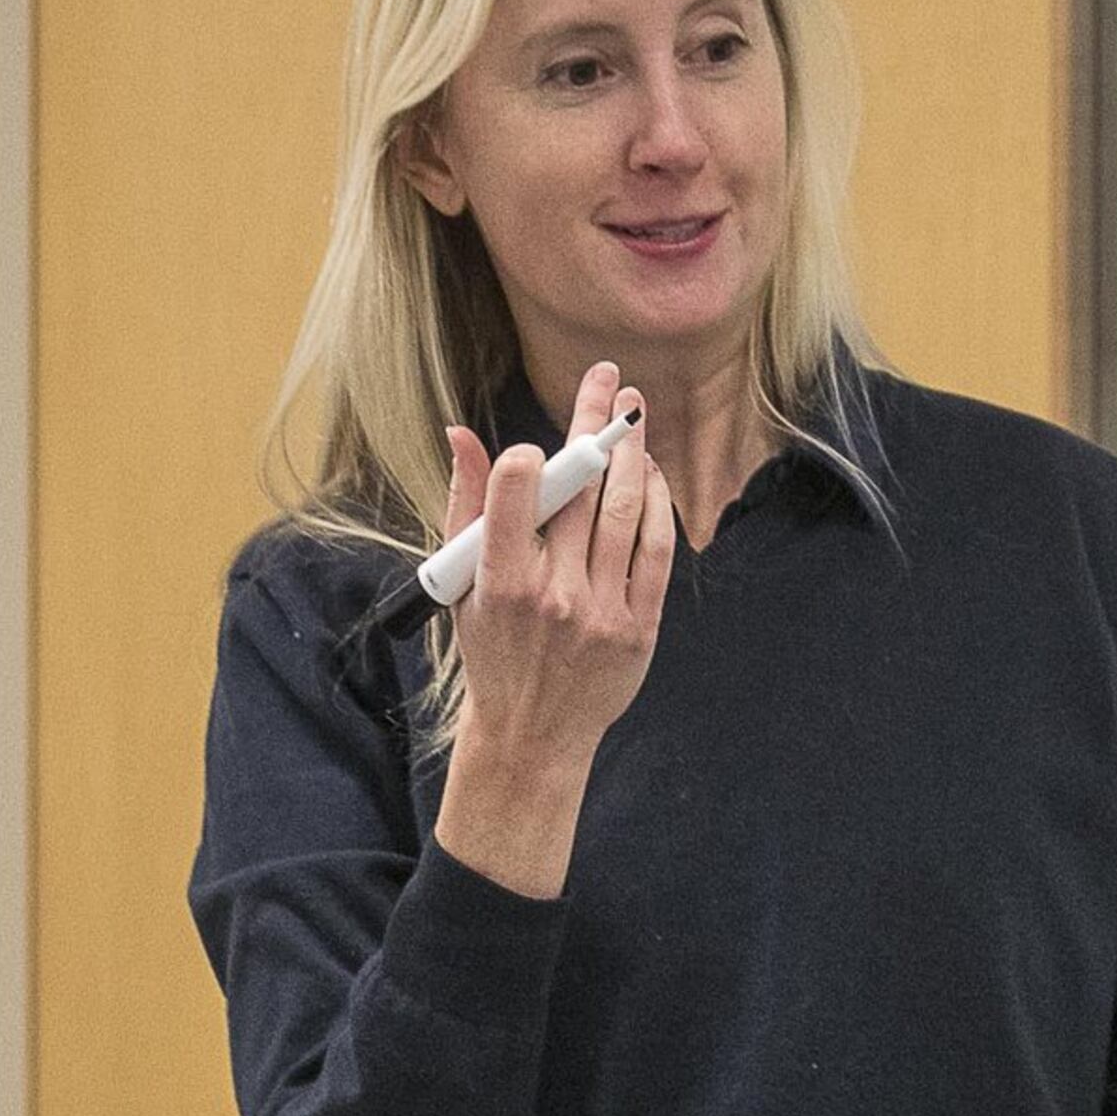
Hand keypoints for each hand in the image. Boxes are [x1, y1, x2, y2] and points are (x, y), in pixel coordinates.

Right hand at [433, 362, 679, 897]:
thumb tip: (464, 432)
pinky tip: (650, 475)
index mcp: (500, 581)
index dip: (526, 457)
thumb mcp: (461, 584)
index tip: (536, 436)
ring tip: (635, 416)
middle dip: (597, 427)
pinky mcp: (639, 627)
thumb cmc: (492, 647)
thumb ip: (465, 505)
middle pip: (581, 491)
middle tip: (612, 383)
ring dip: (633, 454)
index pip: (516, 496)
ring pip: (624, 512)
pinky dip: (655, 505)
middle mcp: (554, 594)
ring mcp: (601, 611)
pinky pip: (655, 551)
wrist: (533, 732)